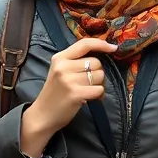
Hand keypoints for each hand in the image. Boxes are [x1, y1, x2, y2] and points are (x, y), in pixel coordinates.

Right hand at [21, 37, 113, 156]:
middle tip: (88, 83)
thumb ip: (75, 61)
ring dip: (99, 84)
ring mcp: (69, 80)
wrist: (43, 114)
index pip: (84, 44)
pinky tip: (89, 98)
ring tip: (87, 91)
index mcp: (59, 58)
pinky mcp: (76, 93)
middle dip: (97, 73)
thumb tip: (102, 54)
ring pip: (100, 76)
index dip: (101, 44)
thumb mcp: (60, 71)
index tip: (113, 48)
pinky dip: (99, 95)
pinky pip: (100, 89)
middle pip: (96, 62)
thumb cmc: (55, 92)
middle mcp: (63, 66)